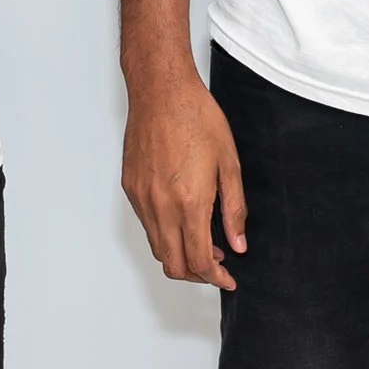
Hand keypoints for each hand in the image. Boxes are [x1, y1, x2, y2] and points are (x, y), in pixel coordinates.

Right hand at [121, 69, 245, 288]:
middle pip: (173, 264)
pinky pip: (146, 223)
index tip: (228, 279)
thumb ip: (234, 209)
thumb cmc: (196, 116)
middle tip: (216, 265)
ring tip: (202, 240)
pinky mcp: (129, 186)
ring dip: (179, 254)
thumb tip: (238, 243)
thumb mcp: (228, 163)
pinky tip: (182, 215)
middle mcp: (160, 205)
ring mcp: (141, 197)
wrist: (161, 89)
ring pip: (157, 246)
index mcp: (189, 201)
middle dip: (196, 274)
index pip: (198, 260)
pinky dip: (164, 232)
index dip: (215, 278)